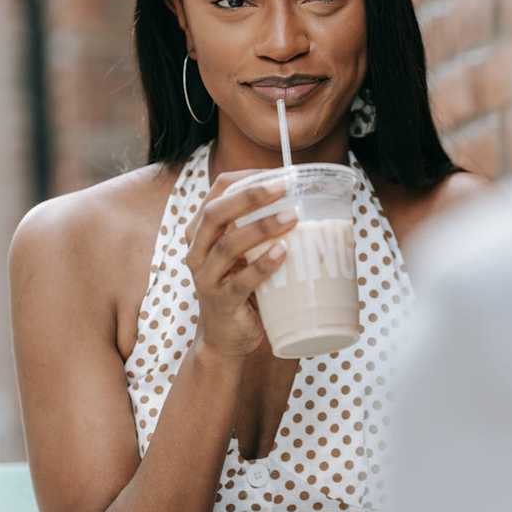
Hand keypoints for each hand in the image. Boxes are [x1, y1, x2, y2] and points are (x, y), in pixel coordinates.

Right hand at [183, 171, 297, 360]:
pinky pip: (240, 281)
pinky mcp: (222, 302)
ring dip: (261, 228)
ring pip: (228, 245)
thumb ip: (264, 228)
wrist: (227, 338)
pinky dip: (263, 266)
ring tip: (292, 218)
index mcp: (203, 230)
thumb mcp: (247, 252)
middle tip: (284, 187)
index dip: (248, 177)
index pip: (218, 191)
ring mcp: (207, 277)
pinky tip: (283, 254)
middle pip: (216, 213)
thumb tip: (314, 201)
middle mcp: (198, 250)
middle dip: (250, 196)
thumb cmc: (244, 286)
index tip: (281, 173)